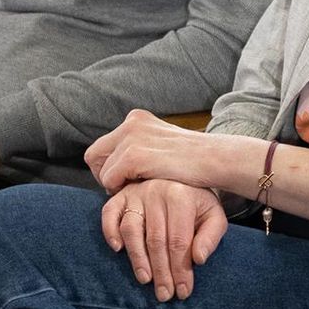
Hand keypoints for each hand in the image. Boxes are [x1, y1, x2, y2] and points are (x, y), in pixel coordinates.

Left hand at [85, 108, 215, 192]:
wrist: (215, 159)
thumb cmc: (192, 160)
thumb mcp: (160, 145)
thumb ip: (139, 148)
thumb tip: (115, 165)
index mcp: (136, 118)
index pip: (103, 147)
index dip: (110, 167)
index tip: (129, 180)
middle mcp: (130, 123)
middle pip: (94, 156)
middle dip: (106, 176)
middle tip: (129, 186)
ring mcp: (131, 138)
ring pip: (102, 172)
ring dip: (116, 185)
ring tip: (141, 187)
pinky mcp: (134, 155)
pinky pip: (110, 180)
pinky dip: (122, 189)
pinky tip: (144, 187)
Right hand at [101, 180, 227, 301]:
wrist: (179, 177)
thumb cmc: (196, 203)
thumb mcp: (213, 216)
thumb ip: (211, 236)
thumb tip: (199, 259)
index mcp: (181, 196)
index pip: (179, 240)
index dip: (180, 269)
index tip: (182, 291)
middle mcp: (157, 192)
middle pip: (156, 239)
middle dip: (161, 271)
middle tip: (164, 294)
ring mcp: (136, 193)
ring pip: (131, 230)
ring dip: (137, 258)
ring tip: (145, 279)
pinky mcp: (120, 196)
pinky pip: (109, 214)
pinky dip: (110, 231)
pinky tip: (117, 250)